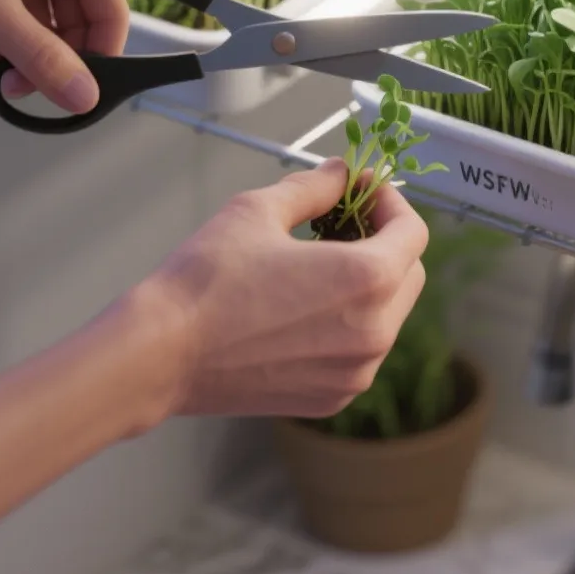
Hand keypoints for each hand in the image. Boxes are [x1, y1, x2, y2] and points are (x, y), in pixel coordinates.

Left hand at [0, 0, 128, 113]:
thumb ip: (41, 58)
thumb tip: (83, 96)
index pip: (111, 4)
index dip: (99, 52)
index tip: (80, 88)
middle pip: (78, 10)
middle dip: (52, 53)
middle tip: (26, 85)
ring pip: (44, 9)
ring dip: (23, 45)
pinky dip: (4, 28)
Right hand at [138, 160, 430, 418]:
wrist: (161, 355)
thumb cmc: (206, 280)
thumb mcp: (260, 209)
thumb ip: (315, 187)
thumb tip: (342, 174)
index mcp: (368, 280)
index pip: (413, 232)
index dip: (391, 203)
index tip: (363, 192)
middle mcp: (374, 333)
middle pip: (409, 274)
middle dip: (384, 243)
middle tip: (341, 223)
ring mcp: (355, 373)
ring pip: (387, 316)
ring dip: (368, 285)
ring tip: (317, 264)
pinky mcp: (331, 398)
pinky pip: (360, 351)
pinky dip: (347, 324)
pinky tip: (303, 307)